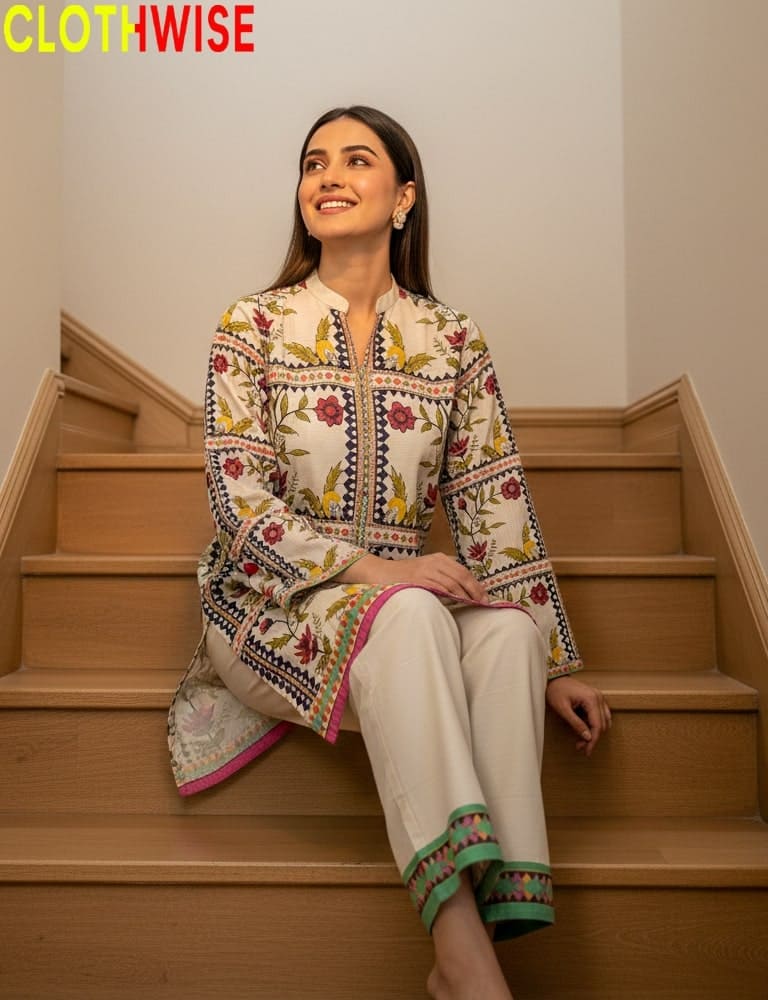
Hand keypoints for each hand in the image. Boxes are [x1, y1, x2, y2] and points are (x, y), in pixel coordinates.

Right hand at [337, 552, 488, 603]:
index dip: (476, 585)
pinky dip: (450, 596)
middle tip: (483, 603)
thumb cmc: (404, 576)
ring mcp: (426, 570)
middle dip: (474, 591)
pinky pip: (438, 588)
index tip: (485, 597)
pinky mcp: (418, 579)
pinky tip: (457, 603)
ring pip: (452, 583)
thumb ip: (442, 577)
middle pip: (461, 576)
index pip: (463, 571)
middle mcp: (434, 562)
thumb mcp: (426, 571)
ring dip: (465, 595)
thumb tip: (463, 593)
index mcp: (439, 558)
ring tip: (473, 605)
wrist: (380, 573)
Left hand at [545, 676, 611, 756]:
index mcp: (591, 699)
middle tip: (580, 747)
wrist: (553, 678)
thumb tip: (587, 737)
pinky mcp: (596, 698)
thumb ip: (576, 723)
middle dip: (592, 738)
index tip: (586, 751)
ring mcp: (598, 697)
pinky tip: (585, 730)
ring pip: (604, 721)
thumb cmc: (556, 690)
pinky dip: (595, 724)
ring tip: (581, 740)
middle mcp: (598, 697)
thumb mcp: (562, 709)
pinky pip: (601, 715)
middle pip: (602, 725)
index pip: (597, 725)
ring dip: (594, 732)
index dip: (593, 741)